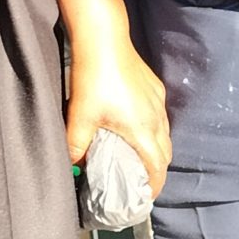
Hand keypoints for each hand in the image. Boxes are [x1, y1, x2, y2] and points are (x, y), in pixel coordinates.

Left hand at [65, 30, 170, 193]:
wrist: (104, 39)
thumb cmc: (93, 78)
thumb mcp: (79, 117)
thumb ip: (75, 146)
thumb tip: (73, 165)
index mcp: (142, 129)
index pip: (157, 167)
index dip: (154, 186)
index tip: (145, 198)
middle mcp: (156, 117)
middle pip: (165, 153)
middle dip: (156, 171)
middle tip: (139, 182)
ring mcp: (158, 101)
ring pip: (164, 135)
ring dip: (156, 150)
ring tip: (138, 158)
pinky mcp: (155, 88)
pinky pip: (160, 117)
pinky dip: (154, 131)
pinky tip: (136, 128)